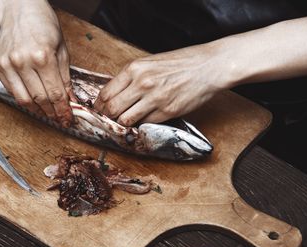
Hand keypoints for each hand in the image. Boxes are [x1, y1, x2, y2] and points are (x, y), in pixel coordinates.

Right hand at [0, 0, 72, 125]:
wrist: (20, 9)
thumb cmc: (43, 25)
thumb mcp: (61, 49)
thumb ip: (65, 77)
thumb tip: (70, 101)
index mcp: (42, 56)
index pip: (55, 93)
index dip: (63, 109)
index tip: (67, 118)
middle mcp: (22, 61)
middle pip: (40, 99)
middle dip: (52, 112)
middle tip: (59, 117)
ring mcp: (7, 64)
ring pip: (24, 100)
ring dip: (37, 110)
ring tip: (47, 112)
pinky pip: (12, 91)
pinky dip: (24, 98)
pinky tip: (33, 99)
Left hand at [93, 44, 226, 125]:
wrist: (208, 66)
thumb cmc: (179, 63)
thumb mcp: (149, 63)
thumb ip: (130, 78)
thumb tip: (112, 95)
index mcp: (135, 69)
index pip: (105, 93)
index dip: (99, 106)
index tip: (98, 111)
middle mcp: (142, 83)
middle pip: (112, 109)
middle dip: (107, 117)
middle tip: (108, 120)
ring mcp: (155, 99)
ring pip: (126, 120)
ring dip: (123, 123)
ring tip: (125, 121)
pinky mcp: (168, 111)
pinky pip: (145, 123)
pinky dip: (142, 124)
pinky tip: (144, 120)